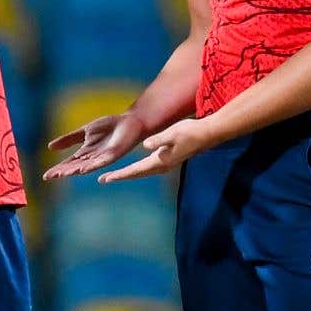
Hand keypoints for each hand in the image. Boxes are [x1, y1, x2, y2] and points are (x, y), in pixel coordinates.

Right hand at [42, 110, 146, 179]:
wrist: (129, 122)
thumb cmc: (109, 126)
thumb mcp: (85, 131)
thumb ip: (69, 139)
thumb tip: (49, 147)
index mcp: (85, 152)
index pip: (68, 162)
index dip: (58, 169)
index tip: (46, 176)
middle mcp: (93, 158)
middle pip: (75, 166)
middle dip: (63, 171)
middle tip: (51, 176)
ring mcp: (103, 157)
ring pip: (86, 166)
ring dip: (75, 170)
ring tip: (63, 173)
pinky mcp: (113, 154)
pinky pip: (101, 161)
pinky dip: (92, 165)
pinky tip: (83, 169)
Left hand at [99, 116, 215, 182]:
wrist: (207, 134)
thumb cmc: (190, 132)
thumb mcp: (172, 133)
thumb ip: (159, 139)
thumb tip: (146, 144)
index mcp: (160, 161)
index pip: (135, 170)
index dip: (119, 174)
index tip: (106, 178)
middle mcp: (162, 165)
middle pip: (136, 174)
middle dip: (120, 176)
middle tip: (103, 179)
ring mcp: (166, 164)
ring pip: (142, 172)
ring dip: (129, 174)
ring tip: (115, 176)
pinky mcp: (169, 160)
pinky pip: (149, 168)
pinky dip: (138, 170)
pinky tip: (136, 168)